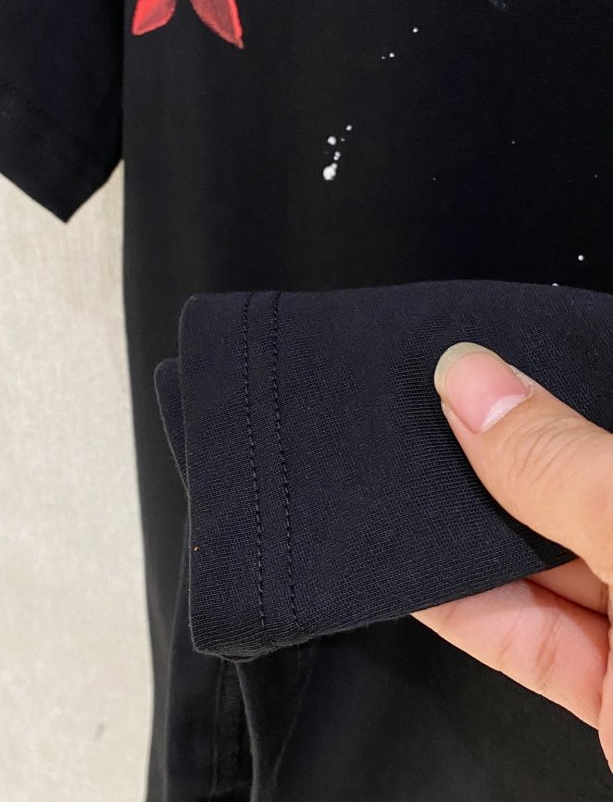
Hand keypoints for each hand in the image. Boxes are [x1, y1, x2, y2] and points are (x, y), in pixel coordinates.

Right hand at [411, 341, 612, 771]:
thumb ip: (569, 469)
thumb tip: (473, 379)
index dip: (565, 377)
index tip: (483, 354)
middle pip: (595, 488)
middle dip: (512, 453)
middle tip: (427, 407)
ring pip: (560, 566)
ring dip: (477, 537)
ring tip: (403, 484)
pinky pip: (540, 643)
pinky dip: (475, 612)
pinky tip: (420, 574)